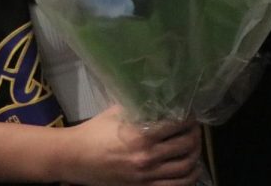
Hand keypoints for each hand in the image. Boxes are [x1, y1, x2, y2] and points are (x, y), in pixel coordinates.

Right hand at [67, 105, 202, 185]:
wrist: (75, 158)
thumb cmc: (95, 131)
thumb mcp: (117, 112)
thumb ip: (140, 105)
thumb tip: (162, 94)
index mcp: (141, 134)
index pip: (178, 123)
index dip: (189, 117)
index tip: (190, 112)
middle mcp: (147, 156)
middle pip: (186, 144)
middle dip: (195, 133)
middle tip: (194, 127)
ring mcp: (146, 176)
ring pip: (186, 166)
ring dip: (196, 154)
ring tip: (195, 145)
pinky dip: (190, 177)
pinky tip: (193, 167)